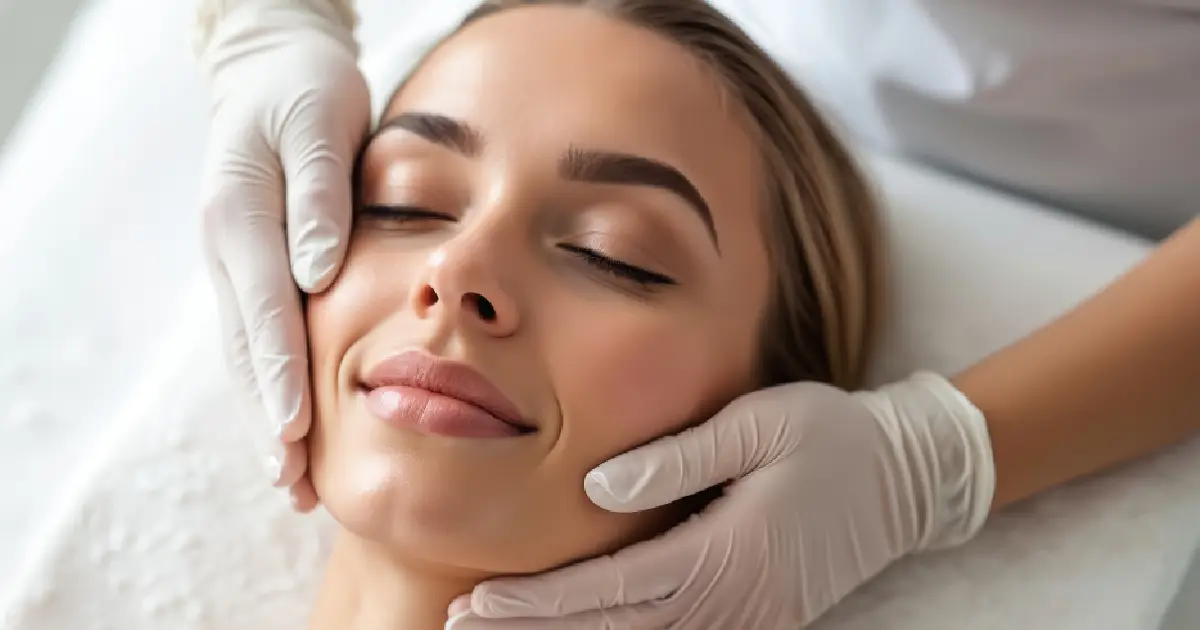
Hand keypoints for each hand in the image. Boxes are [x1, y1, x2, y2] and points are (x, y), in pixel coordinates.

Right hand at [197, 0, 368, 509]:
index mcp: (241, 216)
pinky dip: (272, 386)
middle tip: (291, 484)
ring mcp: (234, 262)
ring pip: (246, 352)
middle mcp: (229, 249)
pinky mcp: (251, 267)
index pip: (264, 309)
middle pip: (247, 348)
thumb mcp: (320, 123)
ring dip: (266, 417)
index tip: (297, 428)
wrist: (271, 69)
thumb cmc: (305, 91)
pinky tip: (290, 428)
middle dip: (269, 418)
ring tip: (289, 481)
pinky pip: (258, 336)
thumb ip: (319, 198)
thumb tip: (320, 274)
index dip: (280, 372)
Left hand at [447, 372, 994, 628]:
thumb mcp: (757, 426)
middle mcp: (736, 601)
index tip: (479, 604)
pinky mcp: (764, 620)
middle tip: (463, 628)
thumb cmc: (829, 435)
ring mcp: (753, 620)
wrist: (906, 474)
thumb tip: (597, 486)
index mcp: (726, 553)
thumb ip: (677, 459)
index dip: (540, 604)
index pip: (613, 589)